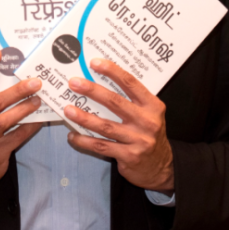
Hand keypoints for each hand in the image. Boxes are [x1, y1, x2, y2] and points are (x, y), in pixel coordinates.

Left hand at [63, 58, 173, 194]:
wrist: (160, 166)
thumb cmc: (148, 133)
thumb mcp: (148, 114)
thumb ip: (131, 100)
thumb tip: (100, 81)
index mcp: (152, 106)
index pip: (131, 83)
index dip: (112, 71)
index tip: (94, 63)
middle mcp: (147, 121)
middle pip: (115, 102)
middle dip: (92, 91)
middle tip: (74, 83)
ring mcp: (138, 140)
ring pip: (105, 126)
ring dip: (84, 117)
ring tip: (68, 110)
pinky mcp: (129, 156)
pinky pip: (101, 146)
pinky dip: (84, 141)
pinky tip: (72, 135)